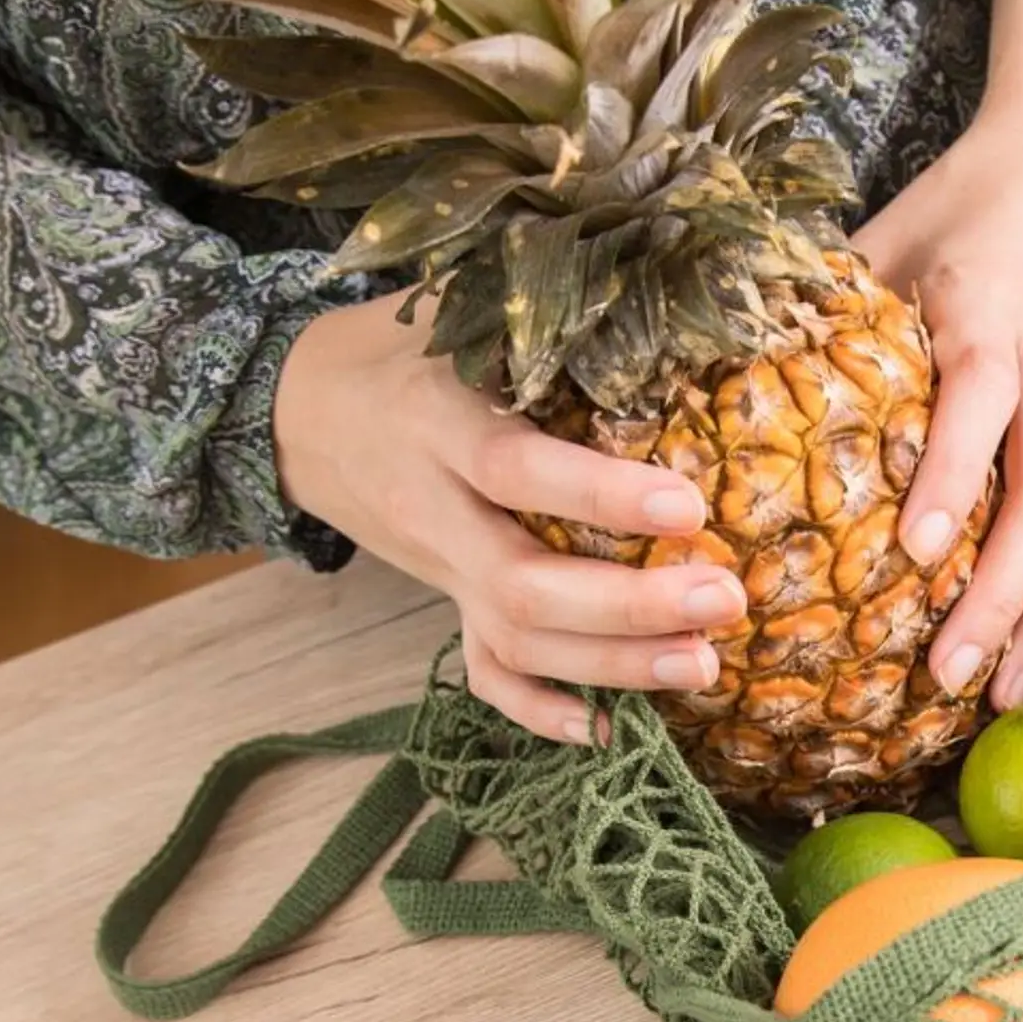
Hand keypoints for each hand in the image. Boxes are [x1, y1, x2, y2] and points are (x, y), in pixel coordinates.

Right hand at [272, 290, 744, 743]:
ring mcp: (437, 567)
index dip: (600, 495)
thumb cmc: (403, 347)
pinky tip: (606, 732)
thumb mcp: (453, 308)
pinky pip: (481, 670)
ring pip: (512, 637)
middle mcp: (433, 508)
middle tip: (724, 599)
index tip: (687, 505)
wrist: (299, 408)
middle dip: (627, 605)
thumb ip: (539, 312)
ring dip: (611, 665)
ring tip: (703, 663)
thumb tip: (664, 289)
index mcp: (436, 422)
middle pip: (521, 581)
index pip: (517, 468)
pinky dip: (539, 710)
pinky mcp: (441, 599)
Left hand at [854, 114, 1022, 710]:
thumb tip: (727, 402)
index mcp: (994, 301)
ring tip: (999, 694)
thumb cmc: (962, 200)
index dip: (950, 477)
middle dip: (1004, 593)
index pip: (983, 398)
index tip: (910, 553)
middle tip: (948, 675)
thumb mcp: (885, 240)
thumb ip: (829, 319)